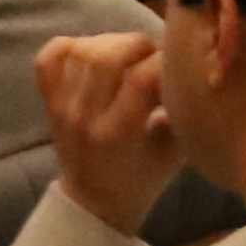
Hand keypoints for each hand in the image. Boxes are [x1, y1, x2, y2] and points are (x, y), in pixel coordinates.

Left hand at [37, 28, 185, 231]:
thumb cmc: (143, 178)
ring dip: (111, 42)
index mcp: (118, 133)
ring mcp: (62, 107)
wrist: (93, 203)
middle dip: (139, 44)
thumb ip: (185, 109)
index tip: (182, 62)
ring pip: (80, 50)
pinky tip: (94, 52)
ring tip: (128, 55)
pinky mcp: (50, 102)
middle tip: (153, 57)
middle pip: (107, 55)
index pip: (143, 77)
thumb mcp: (175, 150)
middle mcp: (85, 116)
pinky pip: (48, 58)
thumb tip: (196, 68)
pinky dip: (72, 46)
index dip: (168, 59)